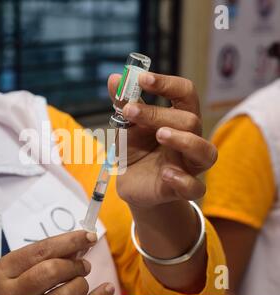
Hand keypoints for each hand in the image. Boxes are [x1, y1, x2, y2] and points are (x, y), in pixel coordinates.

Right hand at [0, 231, 114, 294]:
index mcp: (3, 271)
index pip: (41, 250)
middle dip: (74, 265)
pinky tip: (104, 290)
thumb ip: (39, 259)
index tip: (88, 236)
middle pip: (52, 271)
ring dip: (81, 284)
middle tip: (84, 264)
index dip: (69, 241)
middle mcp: (10, 293)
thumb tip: (76, 245)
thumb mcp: (12, 273)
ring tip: (80, 282)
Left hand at [108, 72, 216, 209]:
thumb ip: (123, 105)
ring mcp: (187, 165)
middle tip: (130, 111)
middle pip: (190, 120)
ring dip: (184, 140)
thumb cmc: (136, 151)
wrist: (133, 185)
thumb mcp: (126, 128)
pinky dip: (183, 181)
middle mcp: (188, 139)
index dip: (168, 84)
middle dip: (159, 114)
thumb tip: (114, 79)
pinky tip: (165, 174)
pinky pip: (195, 188)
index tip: (143, 79)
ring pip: (206, 151)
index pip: (185, 94)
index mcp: (176, 119)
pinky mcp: (181, 188)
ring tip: (160, 135)